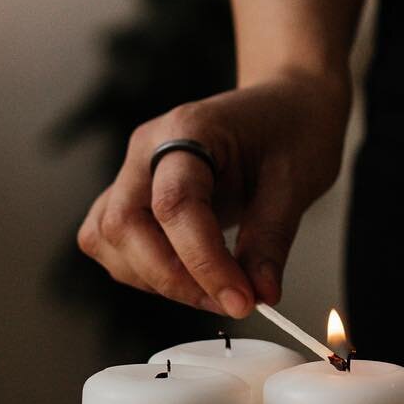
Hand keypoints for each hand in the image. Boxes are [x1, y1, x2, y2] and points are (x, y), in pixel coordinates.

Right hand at [77, 68, 351, 317]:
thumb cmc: (292, 128)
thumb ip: (271, 240)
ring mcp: (134, 170)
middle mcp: (148, 147)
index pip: (175, 203)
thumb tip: (261, 294)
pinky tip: (188, 274)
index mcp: (189, 129)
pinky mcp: (135, 195)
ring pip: (107, 237)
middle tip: (229, 300)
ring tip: (213, 288)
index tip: (241, 300)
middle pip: (123, 224)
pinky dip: (144, 270)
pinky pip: (113, 241)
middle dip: (172, 277)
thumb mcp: (296, 181)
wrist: (286, 103)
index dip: (203, 262)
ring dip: (154, 278)